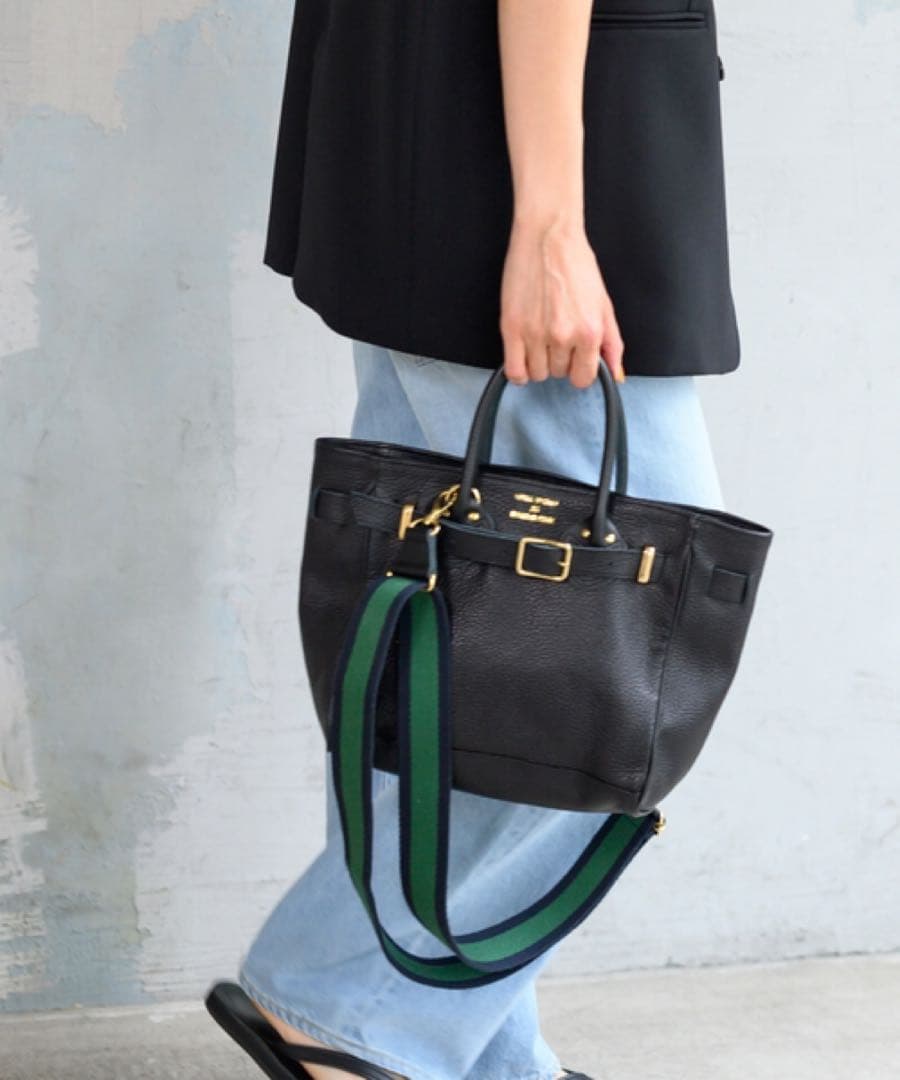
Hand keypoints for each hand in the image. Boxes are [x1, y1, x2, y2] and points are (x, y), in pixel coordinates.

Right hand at [499, 213, 624, 388]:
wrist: (548, 236)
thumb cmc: (575, 263)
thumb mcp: (604, 304)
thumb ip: (612, 343)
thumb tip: (616, 374)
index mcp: (589, 332)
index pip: (583, 379)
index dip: (578, 370)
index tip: (574, 359)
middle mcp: (563, 336)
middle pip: (558, 374)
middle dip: (558, 360)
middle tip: (556, 336)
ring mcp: (535, 334)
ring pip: (536, 374)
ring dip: (538, 363)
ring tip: (539, 340)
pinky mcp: (512, 328)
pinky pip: (514, 370)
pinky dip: (518, 372)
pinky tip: (523, 357)